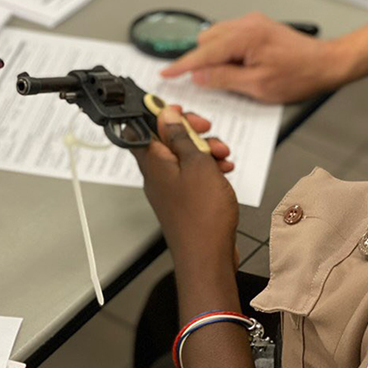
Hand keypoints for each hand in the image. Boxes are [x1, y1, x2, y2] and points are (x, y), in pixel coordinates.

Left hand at [131, 106, 238, 269]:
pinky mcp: (183, 202)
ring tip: (223, 155)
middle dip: (191, 131)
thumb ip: (181, 136)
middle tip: (207, 132)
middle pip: (167, 140)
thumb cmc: (202, 216)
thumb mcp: (197, 163)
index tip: (179, 111)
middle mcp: (157, 175)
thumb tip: (166, 115)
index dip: (160, 114)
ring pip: (184, 158)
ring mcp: (170, 190)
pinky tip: (224, 171)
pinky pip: (193, 176)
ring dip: (204, 150)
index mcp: (153, 161)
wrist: (207, 257)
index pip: (143, 126)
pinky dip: (208, 169)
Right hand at [161, 12, 345, 103]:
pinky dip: (228, 52)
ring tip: (231, 78)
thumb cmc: (299, 75)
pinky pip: (231, 37)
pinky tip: (240, 68)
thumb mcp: (257, 86)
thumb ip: (224, 79)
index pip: (203, 52)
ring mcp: (253, 24)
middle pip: (207, 41)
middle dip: (202, 62)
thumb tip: (200, 76)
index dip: (182, 66)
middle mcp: (246, 25)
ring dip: (216, 57)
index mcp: (244, 37)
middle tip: (207, 84)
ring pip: (218, 38)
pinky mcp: (258, 28)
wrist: (325, 64)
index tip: (166, 74)